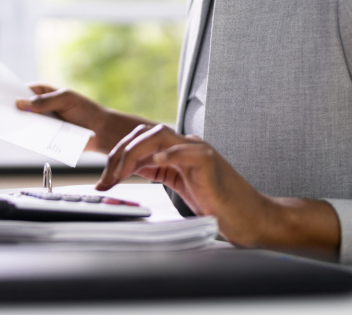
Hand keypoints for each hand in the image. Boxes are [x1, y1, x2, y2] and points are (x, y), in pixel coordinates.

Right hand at [14, 83, 149, 152]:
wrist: (100, 132)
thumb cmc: (85, 110)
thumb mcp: (65, 100)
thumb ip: (44, 102)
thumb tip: (19, 103)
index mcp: (41, 94)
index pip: (20, 91)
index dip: (7, 93)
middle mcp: (37, 108)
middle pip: (17, 108)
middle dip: (7, 109)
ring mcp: (39, 124)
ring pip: (21, 124)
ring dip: (13, 124)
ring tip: (2, 124)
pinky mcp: (43, 138)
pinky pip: (30, 138)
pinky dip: (23, 137)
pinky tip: (16, 136)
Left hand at [98, 123, 338, 255]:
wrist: (248, 217)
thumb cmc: (217, 205)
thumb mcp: (177, 185)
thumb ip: (156, 172)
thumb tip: (126, 169)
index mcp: (177, 150)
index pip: (139, 141)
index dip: (117, 157)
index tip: (103, 179)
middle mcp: (186, 145)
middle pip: (143, 134)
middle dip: (118, 154)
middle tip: (105, 180)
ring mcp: (198, 150)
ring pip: (158, 136)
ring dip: (132, 154)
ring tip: (119, 174)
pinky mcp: (209, 161)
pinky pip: (184, 151)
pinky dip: (167, 154)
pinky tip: (153, 162)